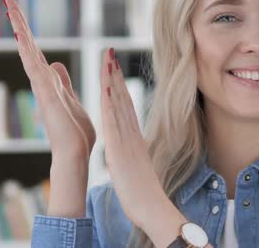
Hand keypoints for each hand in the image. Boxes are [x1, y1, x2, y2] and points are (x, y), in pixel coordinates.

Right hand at [4, 0, 95, 215]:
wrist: (75, 153)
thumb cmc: (75, 131)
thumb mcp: (71, 98)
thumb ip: (63, 81)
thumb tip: (55, 64)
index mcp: (51, 81)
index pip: (37, 51)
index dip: (28, 31)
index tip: (18, 11)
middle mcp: (44, 82)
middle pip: (29, 48)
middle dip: (20, 24)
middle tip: (8, 0)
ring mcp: (44, 89)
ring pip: (29, 55)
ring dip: (21, 32)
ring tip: (11, 10)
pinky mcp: (48, 97)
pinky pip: (37, 72)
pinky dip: (28, 56)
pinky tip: (22, 39)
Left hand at [101, 48, 189, 246]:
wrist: (152, 206)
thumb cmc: (143, 191)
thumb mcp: (136, 165)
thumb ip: (131, 151)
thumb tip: (128, 145)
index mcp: (133, 136)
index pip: (124, 105)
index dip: (118, 84)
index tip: (112, 67)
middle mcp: (131, 133)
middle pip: (122, 98)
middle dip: (114, 74)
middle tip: (109, 51)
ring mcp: (127, 139)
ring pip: (118, 104)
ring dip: (112, 80)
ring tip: (107, 59)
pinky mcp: (120, 149)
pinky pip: (115, 122)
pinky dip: (111, 104)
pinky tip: (107, 88)